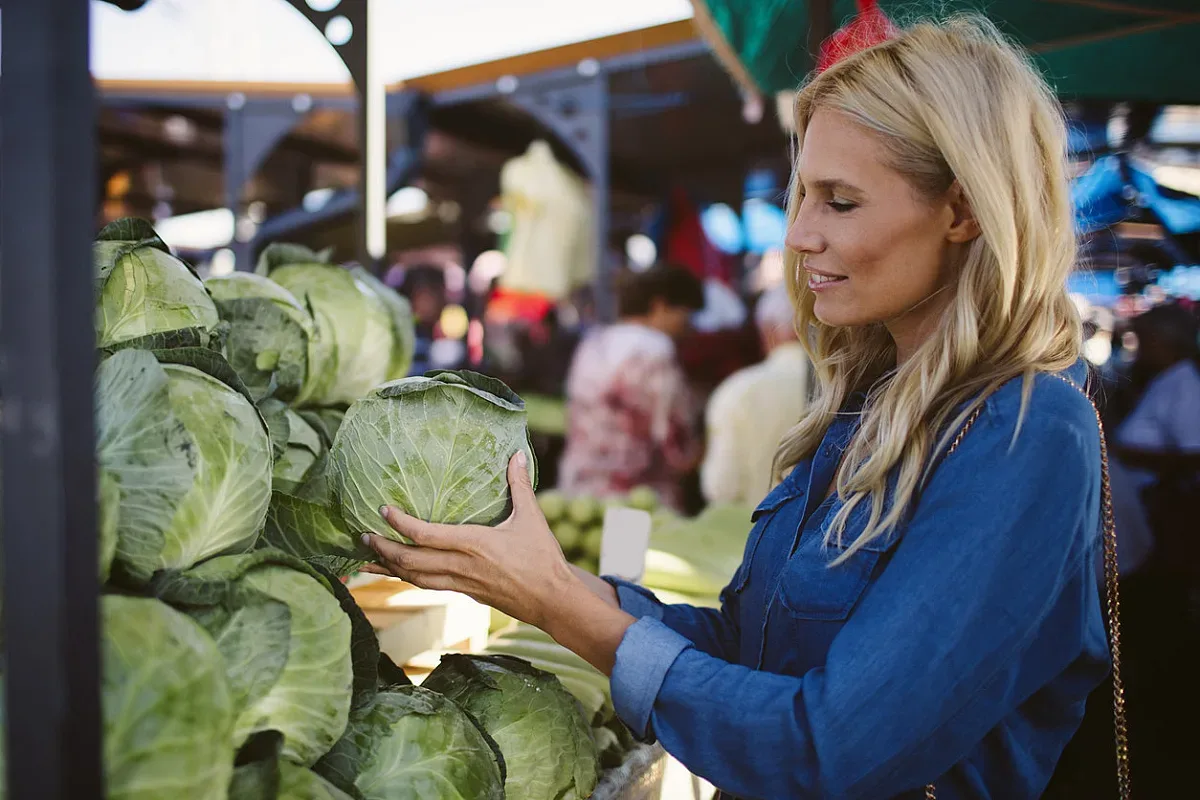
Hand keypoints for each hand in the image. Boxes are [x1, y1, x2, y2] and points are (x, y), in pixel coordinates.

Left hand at [360, 452, 575, 629]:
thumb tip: (517, 454)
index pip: (426, 535)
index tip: (383, 511)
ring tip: (367, 559)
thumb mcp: (531, 518)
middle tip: (363, 535)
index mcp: (475, 544)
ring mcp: (462, 583)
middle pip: (411, 561)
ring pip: (415, 578)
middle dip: (383, 549)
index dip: (401, 524)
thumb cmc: (543, 559)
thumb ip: (519, 485)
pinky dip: (408, 579)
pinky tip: (398, 574)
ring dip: (389, 568)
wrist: (552, 600)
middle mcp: (462, 566)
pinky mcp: (465, 593)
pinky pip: (428, 586)